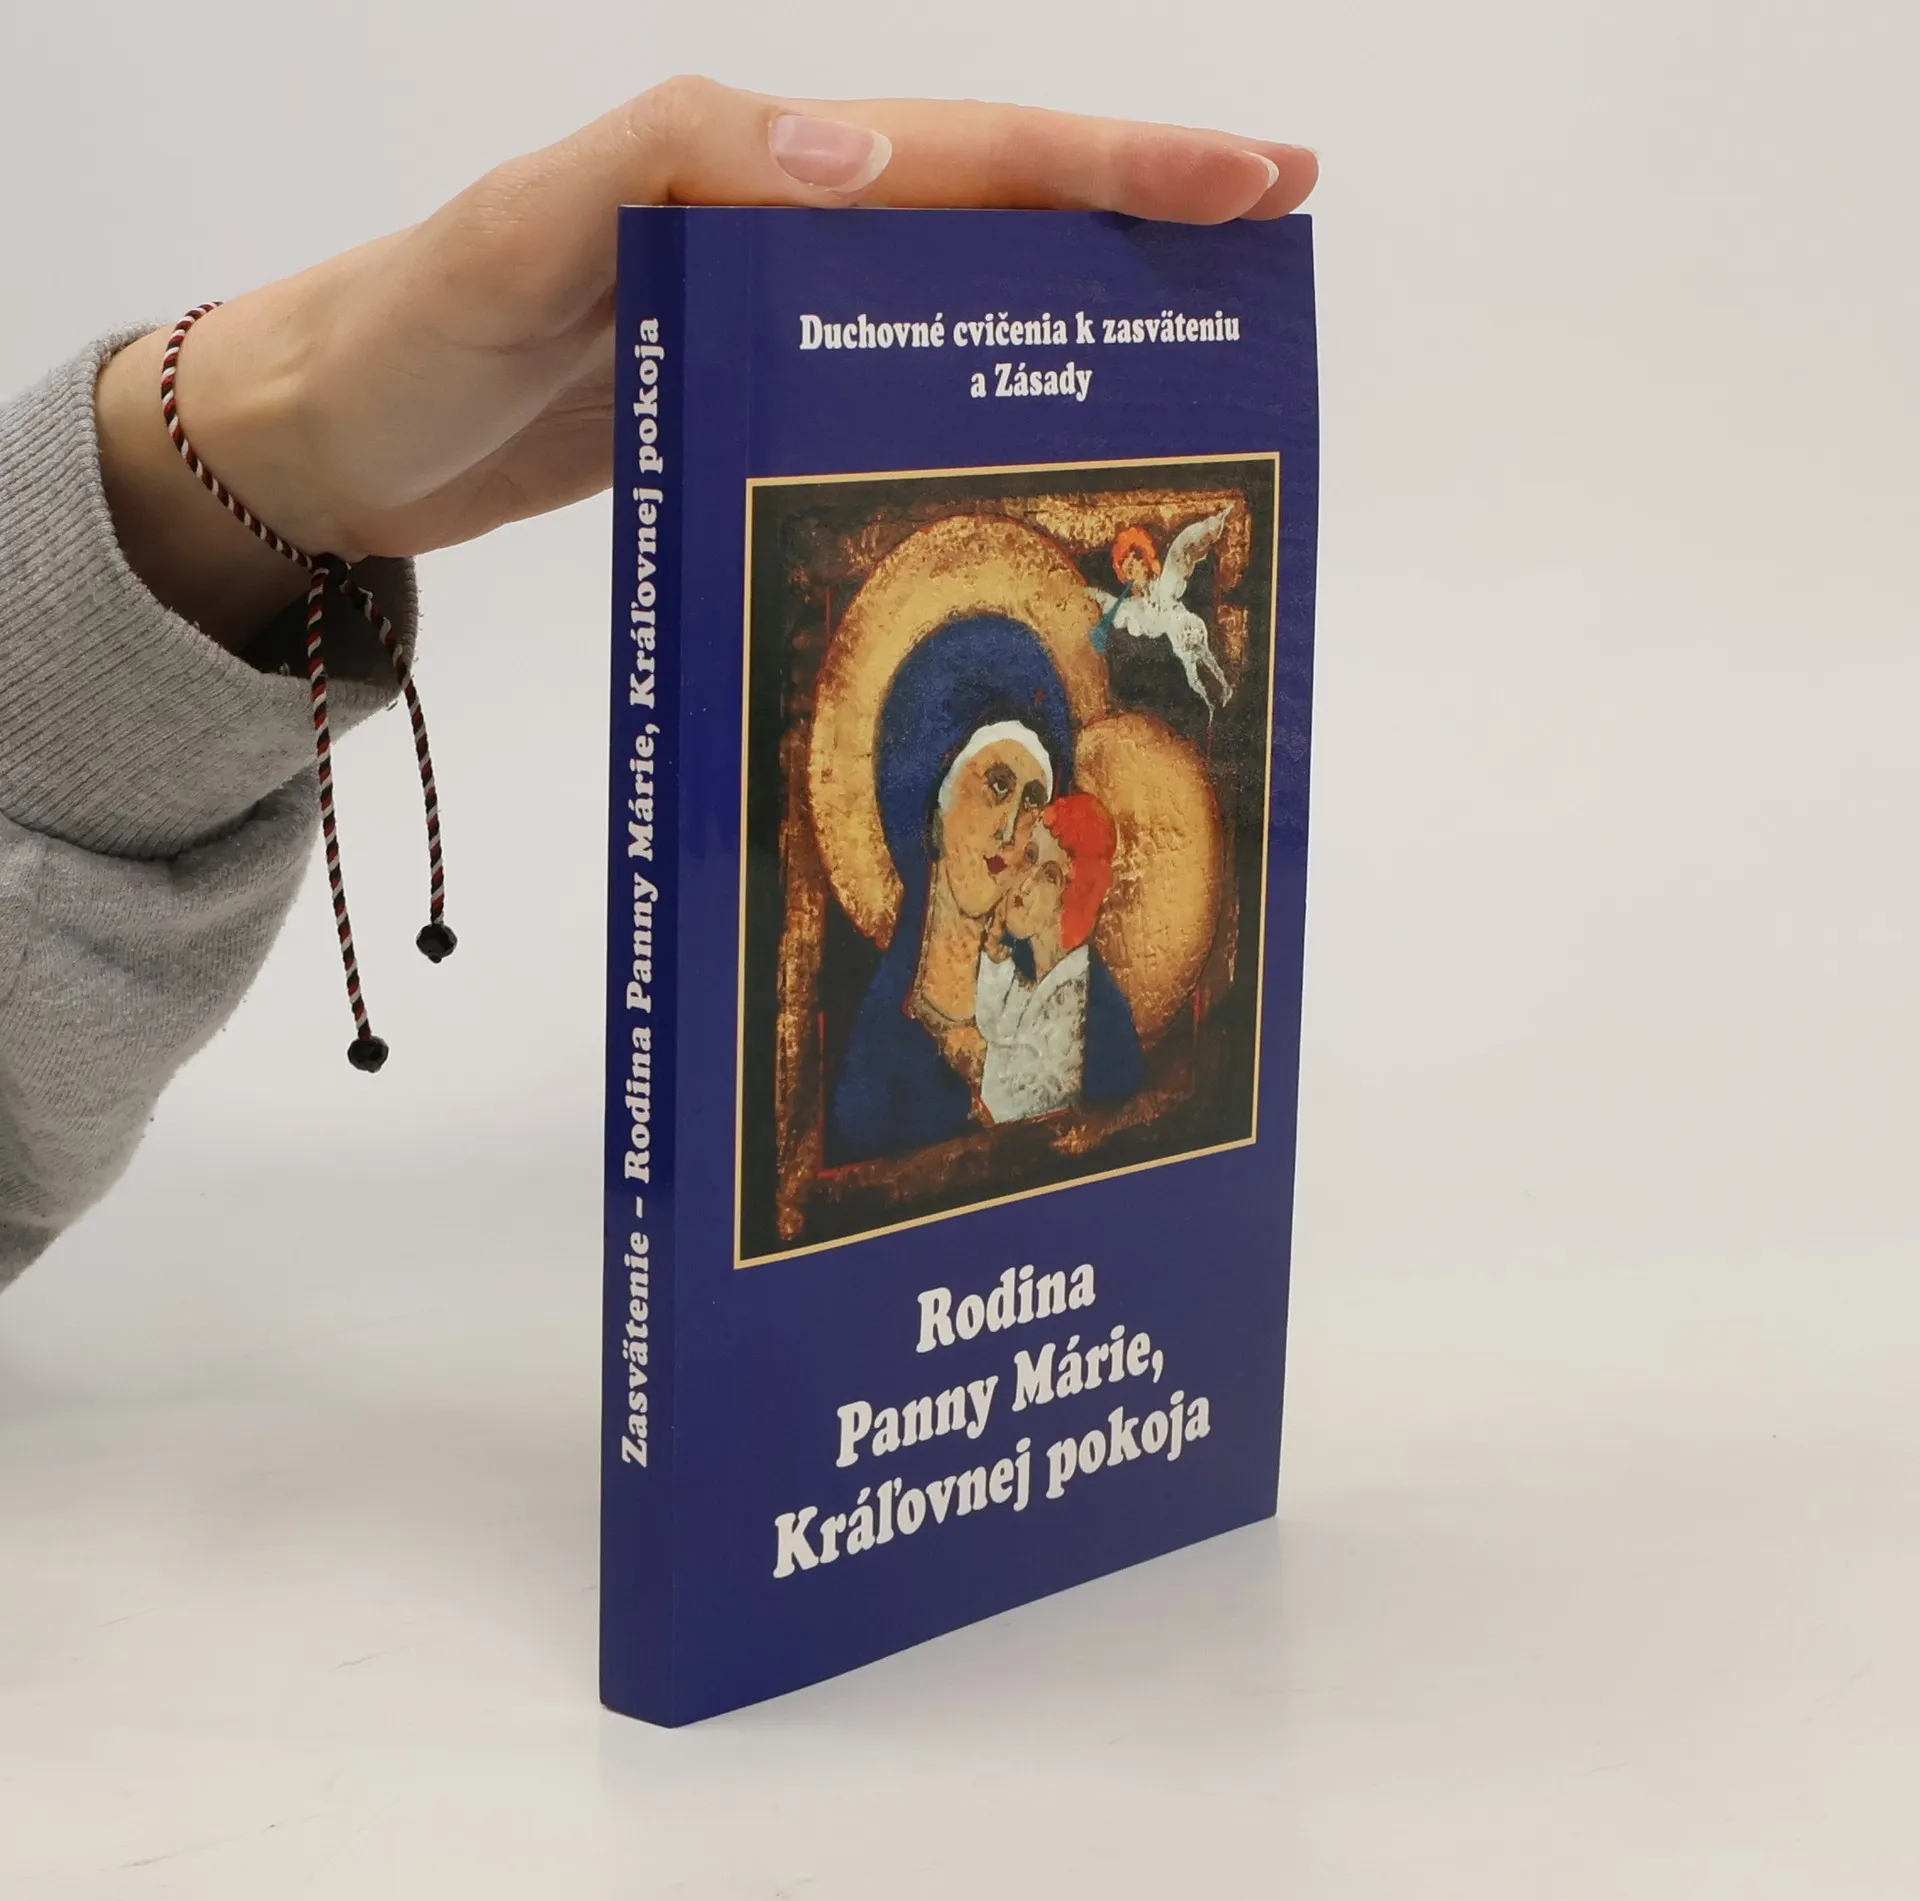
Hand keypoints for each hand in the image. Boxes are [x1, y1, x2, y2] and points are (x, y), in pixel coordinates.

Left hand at [93, 77, 1314, 649]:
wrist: (332, 443)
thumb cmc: (412, 330)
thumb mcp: (524, 232)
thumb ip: (679, 164)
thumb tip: (873, 158)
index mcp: (755, 176)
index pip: (972, 154)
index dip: (1119, 165)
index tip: (1256, 180)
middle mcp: (784, 241)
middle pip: (994, 224)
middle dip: (1137, 235)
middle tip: (1265, 275)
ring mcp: (771, 330)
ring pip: (955, 316)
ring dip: (1069, 336)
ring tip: (1185, 388)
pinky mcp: (750, 410)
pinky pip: (886, 397)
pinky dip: (968, 421)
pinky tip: (1018, 474)